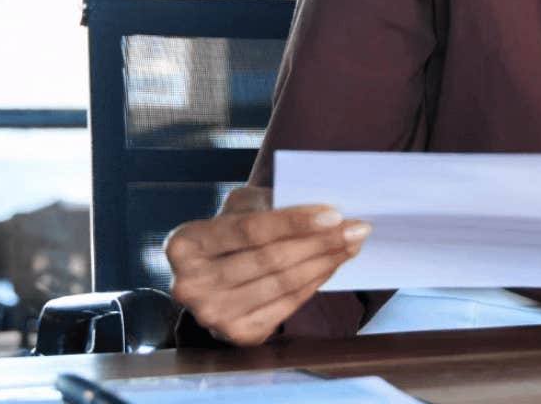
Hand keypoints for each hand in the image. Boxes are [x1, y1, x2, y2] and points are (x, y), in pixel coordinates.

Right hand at [164, 185, 371, 345]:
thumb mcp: (237, 207)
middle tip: (356, 228)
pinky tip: (332, 265)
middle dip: (320, 242)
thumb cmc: (229, 232)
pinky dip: (315, 284)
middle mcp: (191, 286)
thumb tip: (324, 212)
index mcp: (184, 244)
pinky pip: (287, 306)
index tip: (334, 213)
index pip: (249, 230)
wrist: (210, 275)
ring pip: (283, 284)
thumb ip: (269, 205)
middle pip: (270, 260)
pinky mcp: (238, 336)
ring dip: (325, 262)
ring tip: (352, 244)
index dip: (294, 222)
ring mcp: (213, 316)